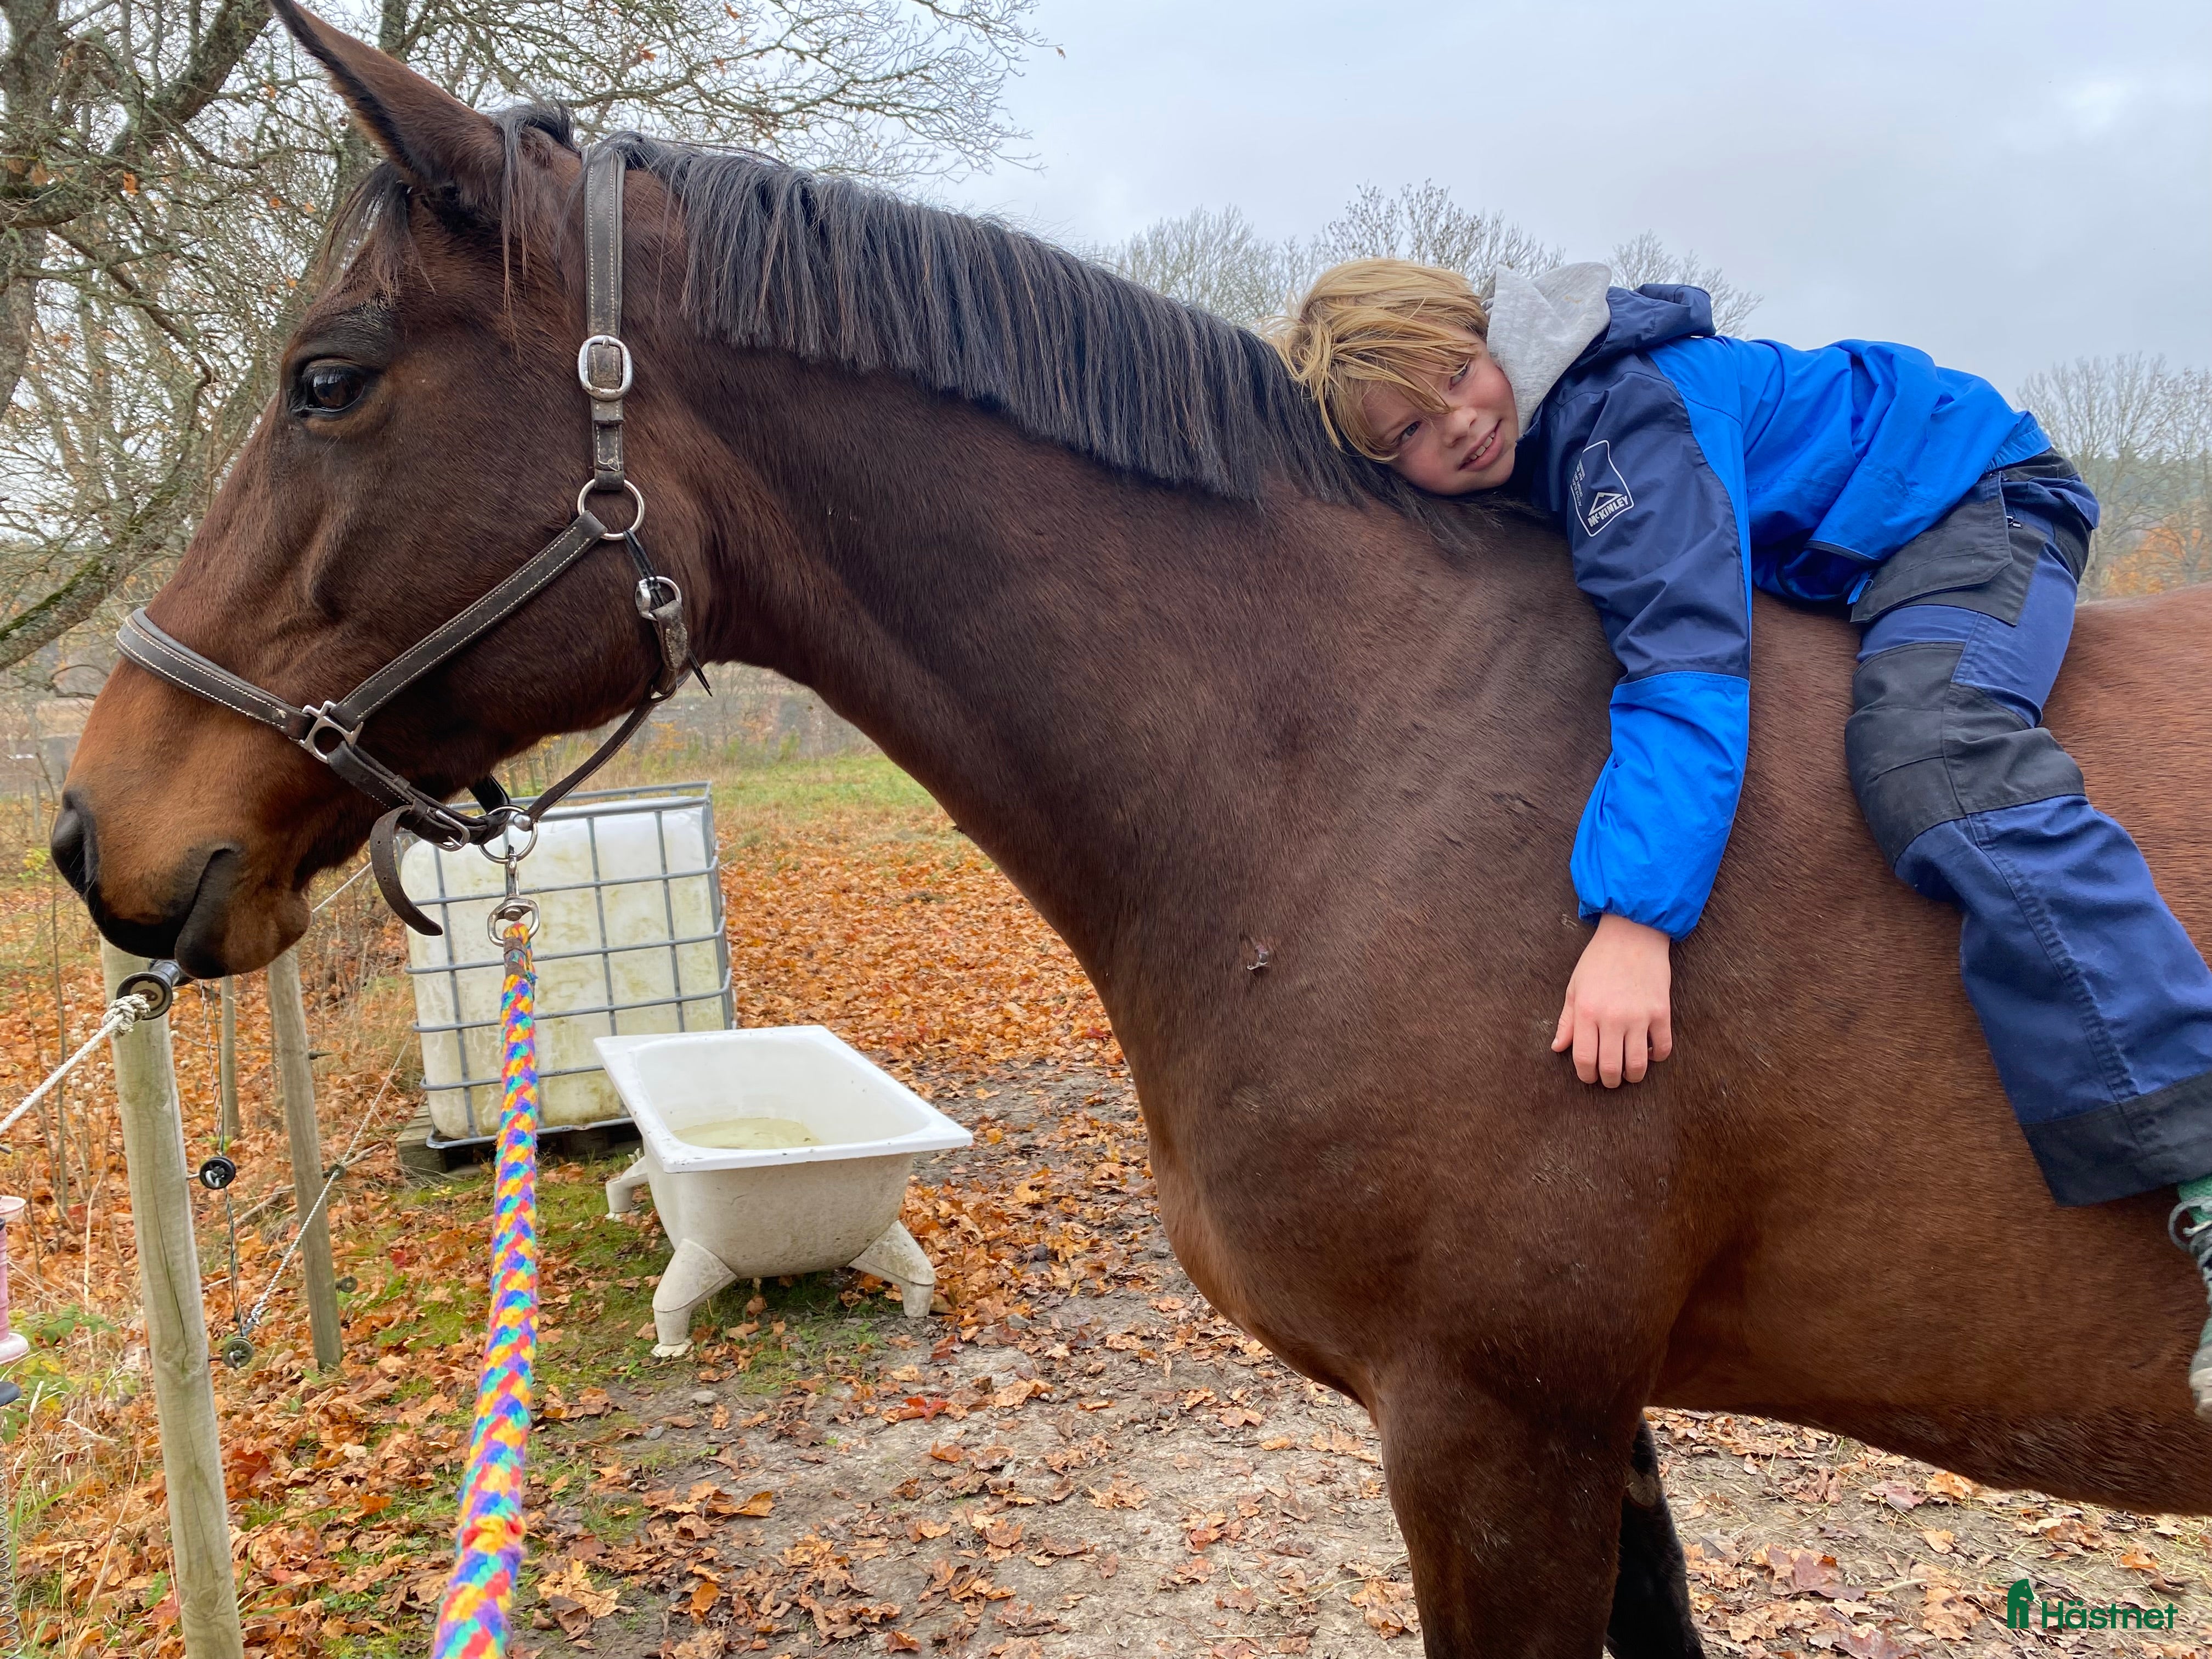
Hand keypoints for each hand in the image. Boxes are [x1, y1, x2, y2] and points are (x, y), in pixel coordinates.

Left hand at [1551, 913, 1673, 1087]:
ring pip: (1637, 1065)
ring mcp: (1639, 1016)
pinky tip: (1648, 1053)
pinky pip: (1662, 1048)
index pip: (1584, 1059)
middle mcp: (1612, 1018)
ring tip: (1629, 1072)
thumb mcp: (1575, 987)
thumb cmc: (1599, 961)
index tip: (1589, 1077)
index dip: (1586, 1075)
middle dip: (1609, 1080)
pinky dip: (1656, 1057)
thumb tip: (1558, 1048)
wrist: (1632, 934)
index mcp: (1587, 1012)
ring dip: (1633, 1075)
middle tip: (1610, 1079)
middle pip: (1611, 1067)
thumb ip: (1567, 1021)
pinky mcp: (1661, 1012)